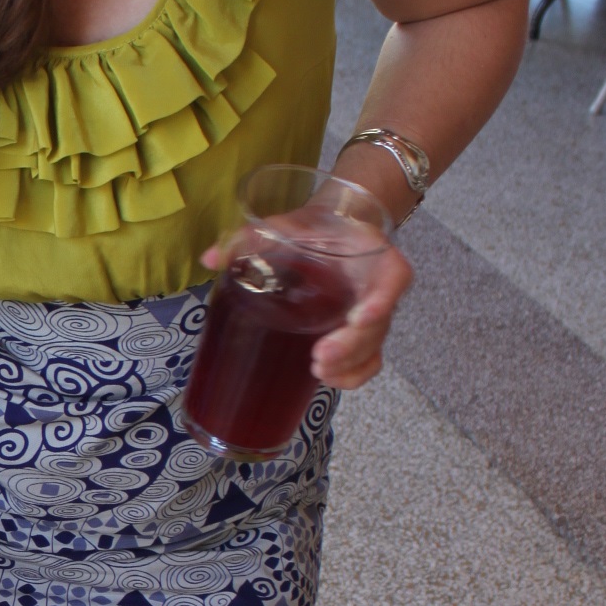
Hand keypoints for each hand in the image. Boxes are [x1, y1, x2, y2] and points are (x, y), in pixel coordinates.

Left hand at [201, 228, 413, 390]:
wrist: (334, 229)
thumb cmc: (315, 229)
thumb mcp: (288, 226)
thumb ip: (252, 237)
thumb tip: (211, 257)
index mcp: (372, 254)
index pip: (394, 277)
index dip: (383, 299)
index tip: (358, 317)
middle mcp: (379, 286)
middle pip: (380, 322)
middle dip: (352, 345)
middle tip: (319, 357)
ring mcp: (373, 312)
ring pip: (374, 346)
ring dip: (350, 364)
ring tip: (318, 371)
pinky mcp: (362, 332)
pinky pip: (369, 359)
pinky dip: (354, 374)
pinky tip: (328, 380)